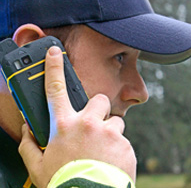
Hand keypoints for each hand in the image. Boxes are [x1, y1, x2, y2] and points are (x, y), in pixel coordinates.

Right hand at [18, 47, 136, 187]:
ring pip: (114, 122)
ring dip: (109, 134)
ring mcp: (108, 131)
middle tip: (92, 131)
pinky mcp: (125, 142)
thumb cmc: (62, 183)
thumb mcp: (37, 166)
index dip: (54, 68)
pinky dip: (117, 150)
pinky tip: (108, 164)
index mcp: (64, 126)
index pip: (55, 91)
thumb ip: (30, 145)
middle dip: (97, 112)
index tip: (54, 53)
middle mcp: (88, 123)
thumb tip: (28, 129)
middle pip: (98, 101)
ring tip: (100, 154)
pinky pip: (122, 140)